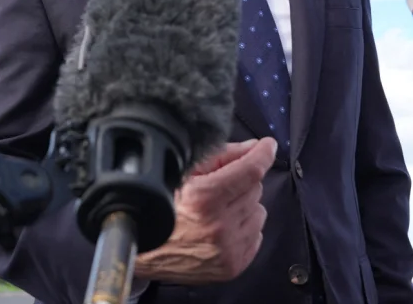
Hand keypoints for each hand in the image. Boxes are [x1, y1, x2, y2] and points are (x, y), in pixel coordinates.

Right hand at [133, 137, 275, 283]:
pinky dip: (244, 227)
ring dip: (244, 206)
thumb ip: (221, 157)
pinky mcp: (232, 266)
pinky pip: (257, 235)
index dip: (262, 153)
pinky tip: (223, 227)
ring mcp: (227, 249)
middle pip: (254, 189)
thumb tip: (251, 148)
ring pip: (259, 212)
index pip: (250, 170)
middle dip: (241, 182)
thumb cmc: (160, 207)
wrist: (145, 251)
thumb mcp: (183, 172)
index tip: (267, 146)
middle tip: (219, 186)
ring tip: (218, 210)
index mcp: (204, 198)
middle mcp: (218, 226)